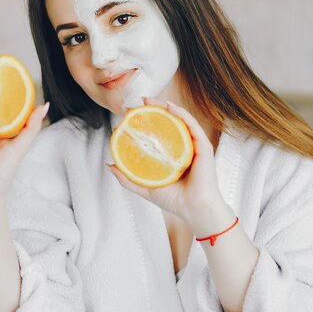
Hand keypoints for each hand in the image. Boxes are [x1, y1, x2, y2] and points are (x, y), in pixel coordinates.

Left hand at [107, 97, 224, 225]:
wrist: (195, 211)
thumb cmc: (175, 201)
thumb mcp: (145, 187)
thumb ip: (127, 178)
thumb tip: (109, 164)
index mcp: (173, 155)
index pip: (158, 133)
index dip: (144, 122)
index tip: (127, 117)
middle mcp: (184, 147)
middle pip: (167, 122)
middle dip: (151, 110)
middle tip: (133, 106)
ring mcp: (194, 145)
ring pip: (179, 119)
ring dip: (163, 106)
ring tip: (147, 100)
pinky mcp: (203, 146)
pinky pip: (192, 125)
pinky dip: (181, 113)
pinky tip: (168, 107)